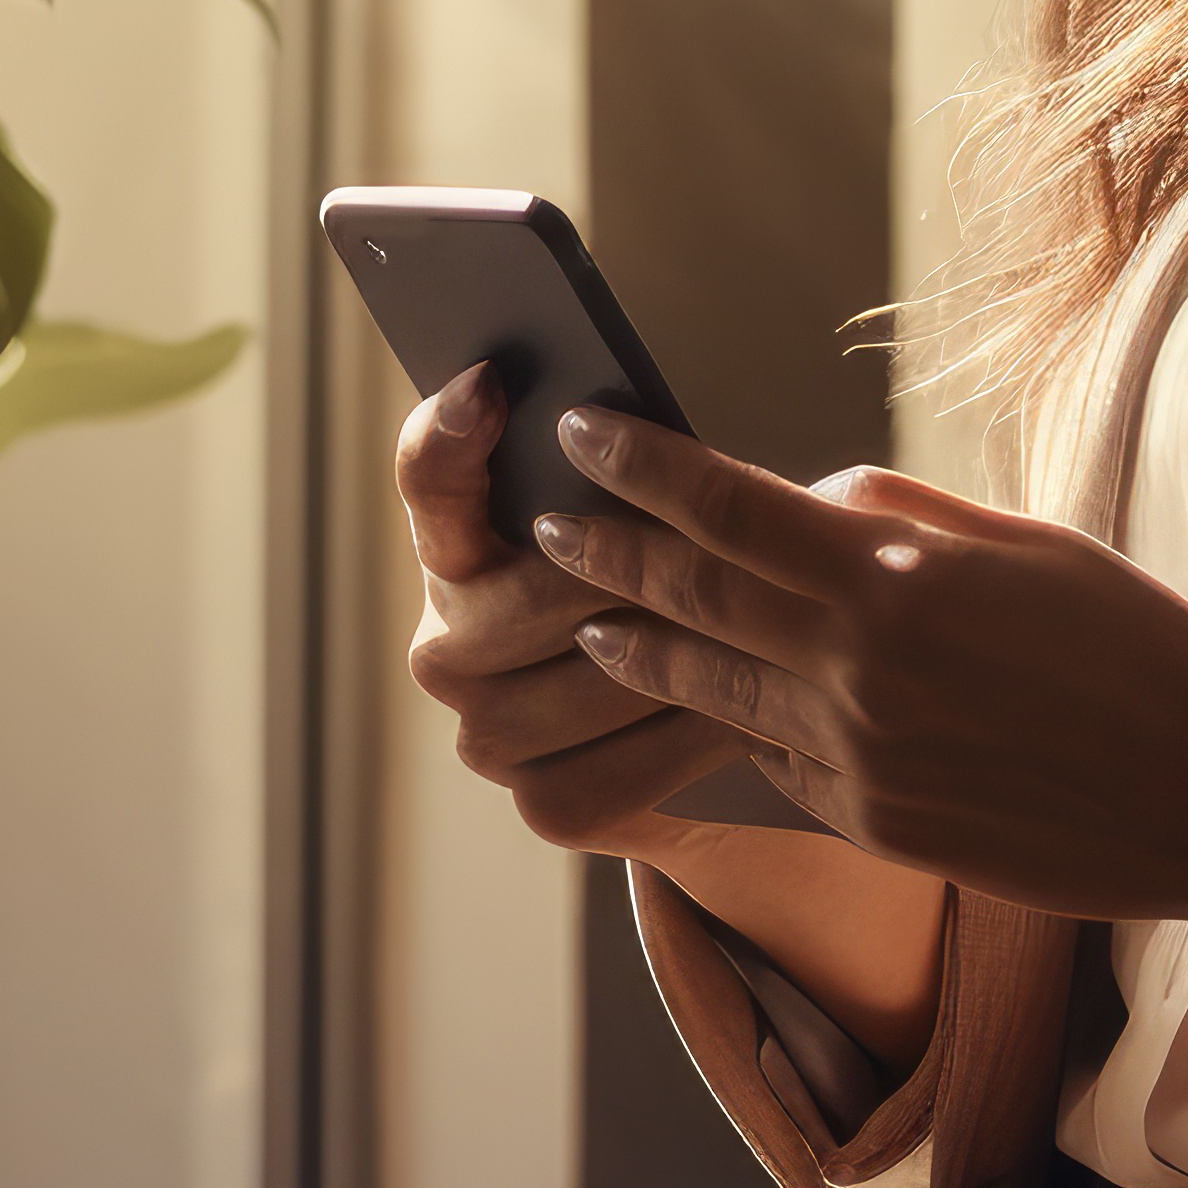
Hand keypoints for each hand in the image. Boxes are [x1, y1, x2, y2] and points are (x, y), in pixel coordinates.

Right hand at [393, 365, 755, 849]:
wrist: (715, 743)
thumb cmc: (682, 590)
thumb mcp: (656, 518)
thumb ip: (634, 473)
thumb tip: (669, 429)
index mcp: (455, 551)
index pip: (429, 478)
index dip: (448, 433)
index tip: (490, 382)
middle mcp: (447, 646)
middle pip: (533, 594)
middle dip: (626, 571)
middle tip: (711, 549)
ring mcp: (488, 733)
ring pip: (589, 678)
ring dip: (675, 653)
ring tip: (758, 626)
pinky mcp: (547, 804)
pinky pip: (626, 767)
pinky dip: (693, 738)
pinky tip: (751, 714)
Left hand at [532, 405, 1187, 1043]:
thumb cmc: (1138, 648)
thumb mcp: (1027, 545)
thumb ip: (905, 517)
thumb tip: (817, 492)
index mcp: (894, 581)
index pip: (726, 509)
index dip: (641, 466)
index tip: (583, 428)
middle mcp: (857, 673)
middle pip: (694, 600)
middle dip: (607, 554)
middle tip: (548, 521)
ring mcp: (859, 762)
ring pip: (716, 691)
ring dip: (644, 650)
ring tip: (592, 622)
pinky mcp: (876, 827)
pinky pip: (778, 763)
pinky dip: (741, 724)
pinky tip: (716, 703)